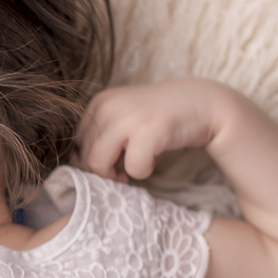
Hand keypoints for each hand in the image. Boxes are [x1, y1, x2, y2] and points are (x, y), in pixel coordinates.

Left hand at [75, 77, 231, 181]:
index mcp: (98, 103)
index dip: (90, 162)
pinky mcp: (148, 130)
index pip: (76, 144)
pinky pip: (132, 168)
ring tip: (133, 168)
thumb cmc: (158, 117)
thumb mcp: (122, 117)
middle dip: (103, 172)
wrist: (201, 103)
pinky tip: (153, 161)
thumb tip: (76, 165)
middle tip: (122, 173)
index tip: (111, 164)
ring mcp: (128, 117)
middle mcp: (108, 106)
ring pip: (98, 164)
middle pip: (85, 157)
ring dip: (117, 175)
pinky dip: (143, 171)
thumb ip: (100, 136)